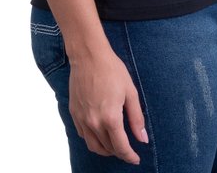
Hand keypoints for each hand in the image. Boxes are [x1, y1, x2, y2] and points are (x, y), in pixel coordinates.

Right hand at [68, 48, 147, 163]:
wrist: (88, 56)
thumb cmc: (111, 70)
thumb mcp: (130, 92)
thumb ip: (136, 118)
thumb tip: (142, 139)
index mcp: (110, 118)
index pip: (121, 147)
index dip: (130, 156)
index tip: (136, 159)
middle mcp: (94, 122)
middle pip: (107, 148)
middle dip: (119, 152)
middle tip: (128, 149)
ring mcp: (82, 119)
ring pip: (93, 146)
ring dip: (105, 149)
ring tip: (115, 145)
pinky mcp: (74, 113)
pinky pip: (83, 135)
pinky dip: (93, 139)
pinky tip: (100, 132)